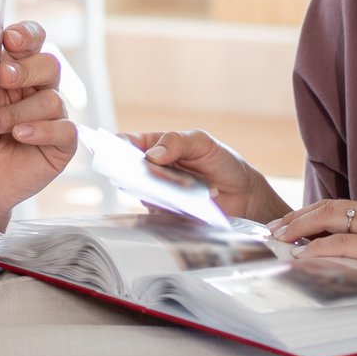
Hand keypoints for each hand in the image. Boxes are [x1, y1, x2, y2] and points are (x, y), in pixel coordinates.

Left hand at [0, 20, 78, 249]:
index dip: (26, 35)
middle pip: (50, 64)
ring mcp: (49, 118)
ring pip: (52, 98)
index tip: (10, 39)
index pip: (30, 42)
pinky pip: (65, 129)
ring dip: (17, 112)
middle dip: (26, 69)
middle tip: (2, 79)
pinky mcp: (59, 145)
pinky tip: (18, 137)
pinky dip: (40, 130)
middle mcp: (34, 91)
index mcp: (11, 72)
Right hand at [125, 130, 291, 222]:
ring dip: (157, 189)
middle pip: (129, 170)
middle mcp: (151, 170)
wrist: (243, 194)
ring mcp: (157, 193)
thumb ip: (177, 142)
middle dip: (132, 170)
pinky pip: (157, 211)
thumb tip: (152, 154)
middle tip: (139, 171)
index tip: (113, 149)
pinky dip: (168, 206)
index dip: (115, 145)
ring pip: (142, 192)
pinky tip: (185, 202)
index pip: (128, 144)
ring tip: (180, 185)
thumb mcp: (202, 142)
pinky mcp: (167, 214)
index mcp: (155, 146)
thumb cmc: (220, 161)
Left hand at [267, 191, 356, 284]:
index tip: (291, 224)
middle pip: (325, 207)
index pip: (340, 206)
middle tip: (271, 231)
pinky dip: (317, 249)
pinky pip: (341, 244)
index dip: (312, 214)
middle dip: (294, 218)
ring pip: (327, 220)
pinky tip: (301, 257)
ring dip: (297, 230)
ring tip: (276, 241)